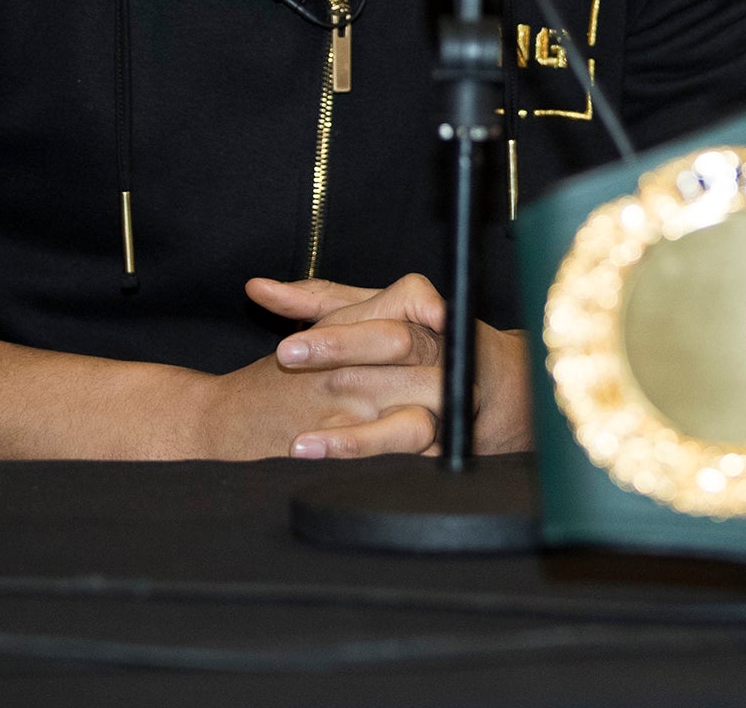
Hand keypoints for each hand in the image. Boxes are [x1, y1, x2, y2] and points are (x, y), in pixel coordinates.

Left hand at [241, 273, 532, 459]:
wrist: (488, 389)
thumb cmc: (410, 346)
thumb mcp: (365, 315)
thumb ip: (316, 301)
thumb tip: (257, 287)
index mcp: (418, 315)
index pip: (396, 302)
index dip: (345, 326)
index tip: (290, 347)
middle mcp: (436, 349)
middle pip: (395, 342)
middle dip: (340, 348)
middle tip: (286, 358)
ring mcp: (443, 395)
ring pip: (404, 404)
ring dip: (351, 428)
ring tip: (299, 443)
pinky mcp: (442, 435)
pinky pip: (407, 446)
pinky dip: (365, 452)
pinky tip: (328, 458)